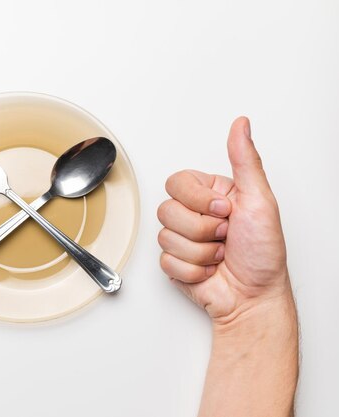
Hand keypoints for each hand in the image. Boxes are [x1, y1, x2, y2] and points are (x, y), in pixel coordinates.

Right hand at [157, 117, 291, 322]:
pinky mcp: (174, 262)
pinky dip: (193, 270)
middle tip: (225, 236)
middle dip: (200, 230)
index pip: (176, 183)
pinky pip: (166, 261)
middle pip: (167, 211)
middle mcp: (194, 214)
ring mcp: (182, 238)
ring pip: (165, 237)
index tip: (225, 211)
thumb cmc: (263, 254)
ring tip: (220, 255)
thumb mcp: (260, 200)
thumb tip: (241, 125)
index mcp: (211, 194)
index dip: (198, 201)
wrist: (254, 298)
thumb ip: (245, 160)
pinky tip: (209, 269)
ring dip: (200, 252)